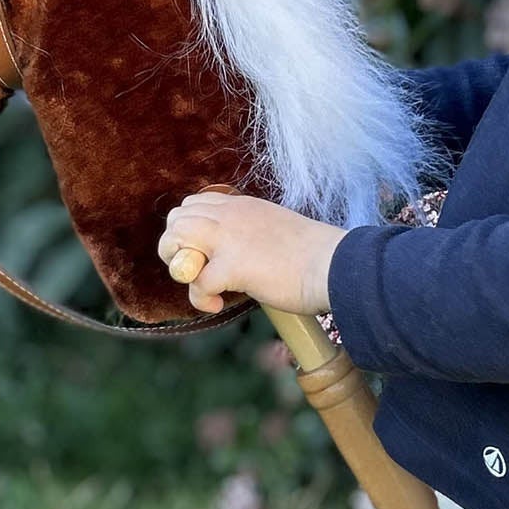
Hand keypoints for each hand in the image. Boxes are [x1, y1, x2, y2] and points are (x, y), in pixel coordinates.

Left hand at [157, 190, 346, 315]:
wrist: (333, 265)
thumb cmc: (312, 255)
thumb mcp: (275, 228)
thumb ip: (249, 233)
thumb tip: (234, 254)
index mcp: (242, 205)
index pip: (193, 204)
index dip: (189, 230)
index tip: (204, 253)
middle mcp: (231, 215)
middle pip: (176, 218)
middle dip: (175, 248)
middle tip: (198, 271)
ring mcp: (230, 238)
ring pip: (176, 239)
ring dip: (179, 266)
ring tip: (201, 283)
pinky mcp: (233, 266)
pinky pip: (196, 282)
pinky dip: (201, 299)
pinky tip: (218, 304)